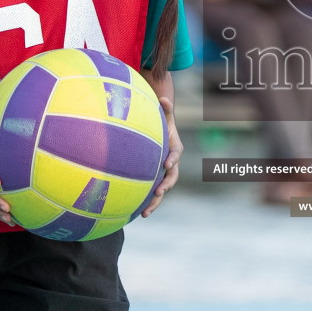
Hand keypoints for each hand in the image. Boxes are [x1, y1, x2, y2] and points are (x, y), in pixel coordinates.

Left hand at [139, 96, 180, 217]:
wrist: (162, 137)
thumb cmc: (163, 126)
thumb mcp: (165, 117)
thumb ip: (165, 109)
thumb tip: (163, 96)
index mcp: (175, 149)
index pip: (176, 154)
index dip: (173, 159)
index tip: (167, 163)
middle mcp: (171, 164)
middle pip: (171, 177)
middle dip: (165, 186)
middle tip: (158, 192)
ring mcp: (163, 174)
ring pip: (162, 190)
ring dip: (155, 203)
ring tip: (145, 213)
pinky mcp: (155, 181)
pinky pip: (152, 193)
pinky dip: (146, 203)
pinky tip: (135, 214)